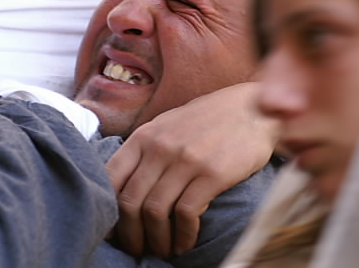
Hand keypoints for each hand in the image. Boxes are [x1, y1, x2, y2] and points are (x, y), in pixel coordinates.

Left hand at [106, 82, 278, 257]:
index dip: (107, 210)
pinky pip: (187, 214)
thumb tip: (122, 188)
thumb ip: (145, 151)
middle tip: (137, 249)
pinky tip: (185, 243)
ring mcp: (186, 160)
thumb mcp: (168, 126)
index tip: (113, 230)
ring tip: (162, 251)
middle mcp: (160, 147)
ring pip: (155, 212)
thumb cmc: (208, 120)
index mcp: (145, 136)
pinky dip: (183, 236)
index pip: (110, 179)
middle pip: (130, 201)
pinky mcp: (212, 174)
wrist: (252, 108)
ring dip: (156, 240)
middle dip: (130, 235)